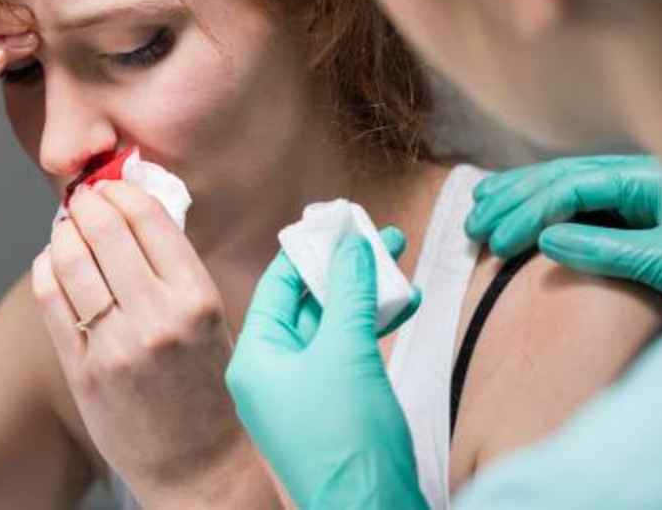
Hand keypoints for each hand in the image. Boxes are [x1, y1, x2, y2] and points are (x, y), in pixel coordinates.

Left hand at [30, 181, 259, 505]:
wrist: (199, 466)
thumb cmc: (209, 389)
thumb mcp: (212, 321)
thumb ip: (176, 270)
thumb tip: (135, 215)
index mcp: (197, 298)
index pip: (151, 220)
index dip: (123, 192)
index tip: (113, 185)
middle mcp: (157, 317)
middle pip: (105, 232)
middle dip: (87, 203)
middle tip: (82, 196)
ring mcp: (116, 346)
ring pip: (71, 261)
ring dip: (63, 232)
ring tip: (67, 227)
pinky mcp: (84, 371)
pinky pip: (52, 301)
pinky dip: (46, 270)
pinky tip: (53, 262)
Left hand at [226, 229, 426, 509]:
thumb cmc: (347, 441)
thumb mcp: (348, 352)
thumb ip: (349, 292)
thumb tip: (350, 245)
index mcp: (257, 358)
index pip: (278, 285)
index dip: (310, 248)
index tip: (338, 220)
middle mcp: (273, 373)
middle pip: (307, 302)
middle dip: (345, 267)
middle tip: (377, 235)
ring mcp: (303, 393)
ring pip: (333, 325)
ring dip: (366, 293)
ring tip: (398, 258)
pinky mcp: (333, 408)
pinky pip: (349, 353)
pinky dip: (374, 327)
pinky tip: (404, 303)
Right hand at [466, 155, 661, 301]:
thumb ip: (609, 250)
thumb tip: (546, 239)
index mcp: (642, 181)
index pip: (569, 187)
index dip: (528, 213)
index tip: (499, 243)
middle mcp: (629, 172)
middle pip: (554, 175)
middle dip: (510, 202)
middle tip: (474, 230)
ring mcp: (624, 182)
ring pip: (555, 176)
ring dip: (513, 193)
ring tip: (475, 211)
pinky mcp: (621, 198)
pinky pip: (566, 187)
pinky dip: (530, 193)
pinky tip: (503, 196)